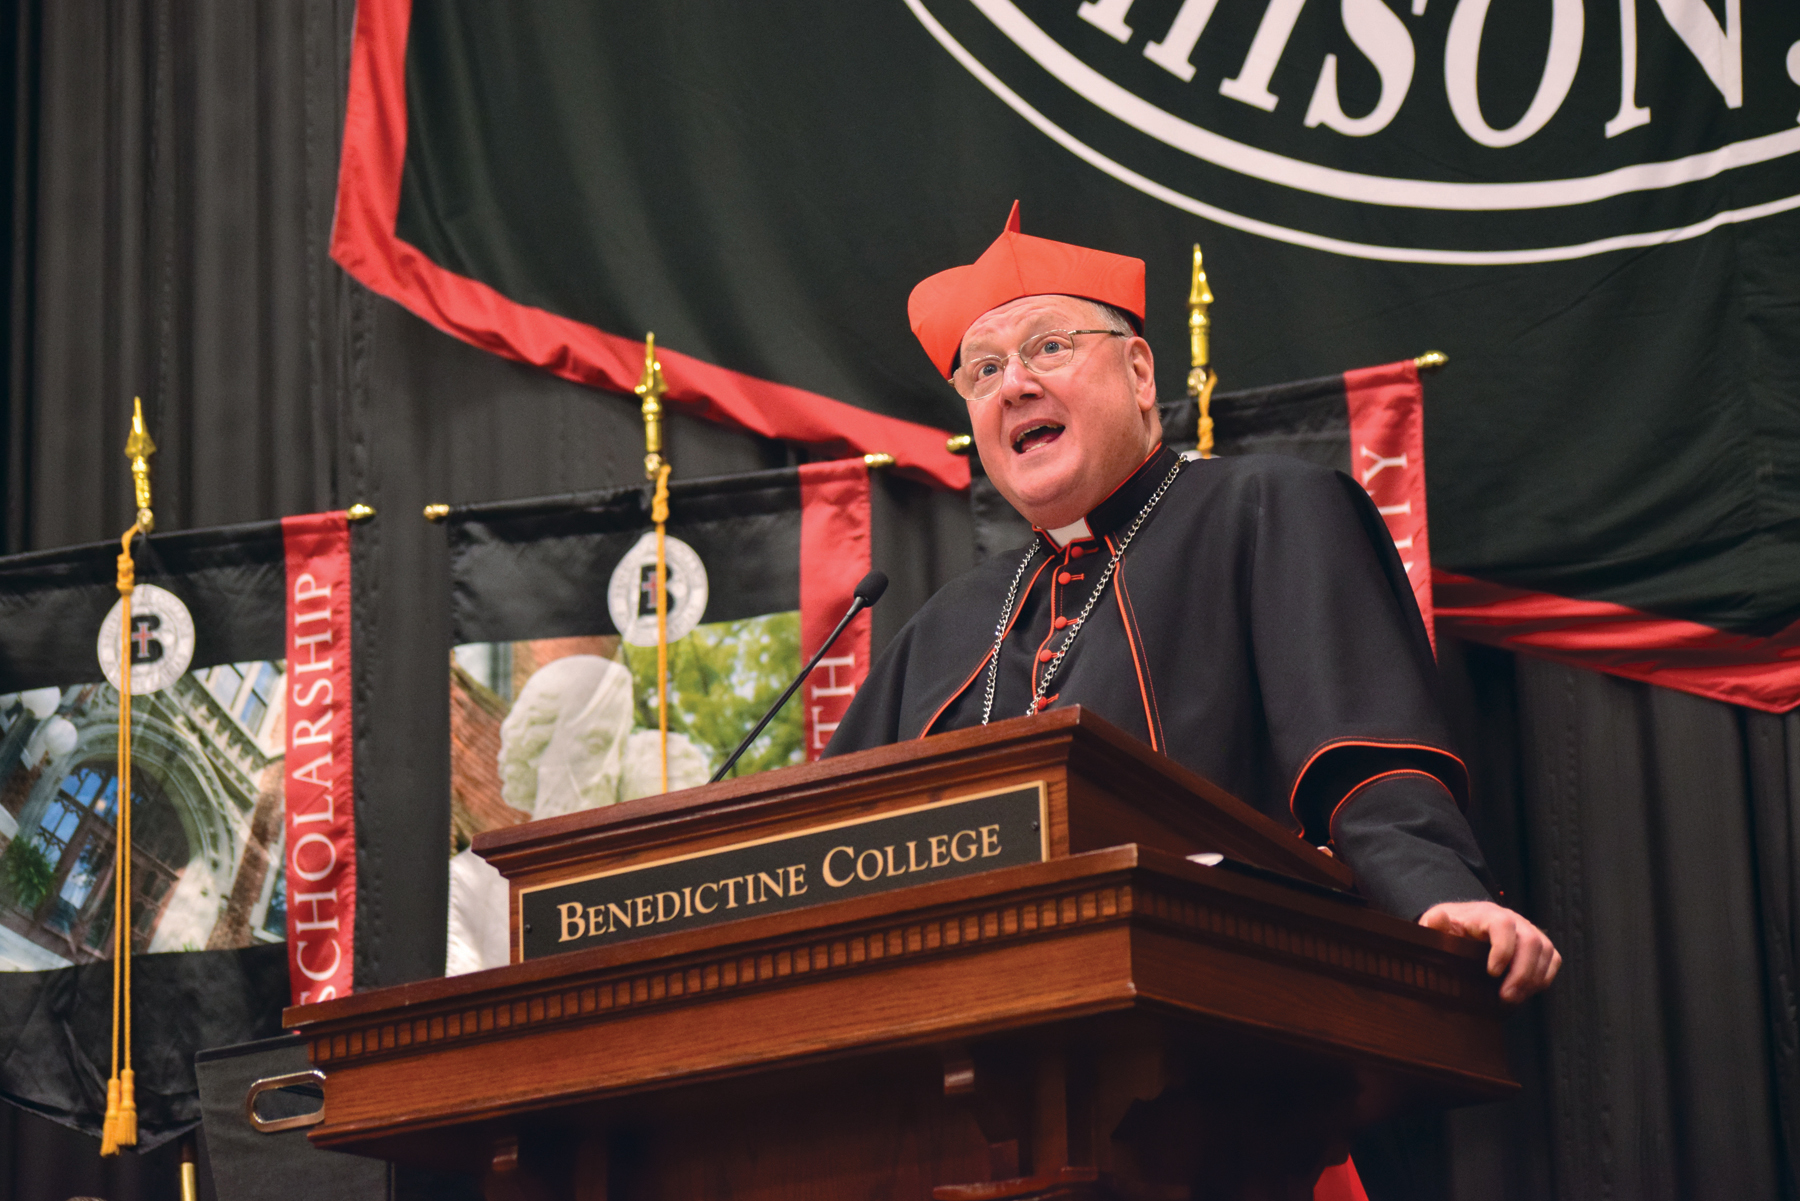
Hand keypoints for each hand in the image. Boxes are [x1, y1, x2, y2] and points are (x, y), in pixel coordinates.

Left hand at [1417, 900, 1560, 1002]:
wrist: (1464, 924)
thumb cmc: (1450, 928)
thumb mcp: (1435, 924)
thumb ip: (1434, 924)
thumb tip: (1439, 918)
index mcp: (1486, 914)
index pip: (1503, 925)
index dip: (1503, 949)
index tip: (1492, 973)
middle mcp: (1512, 918)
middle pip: (1530, 941)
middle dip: (1521, 973)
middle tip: (1506, 997)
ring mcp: (1528, 930)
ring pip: (1545, 950)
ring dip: (1533, 979)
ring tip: (1514, 998)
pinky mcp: (1538, 944)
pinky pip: (1552, 959)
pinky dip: (1543, 977)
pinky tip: (1527, 991)